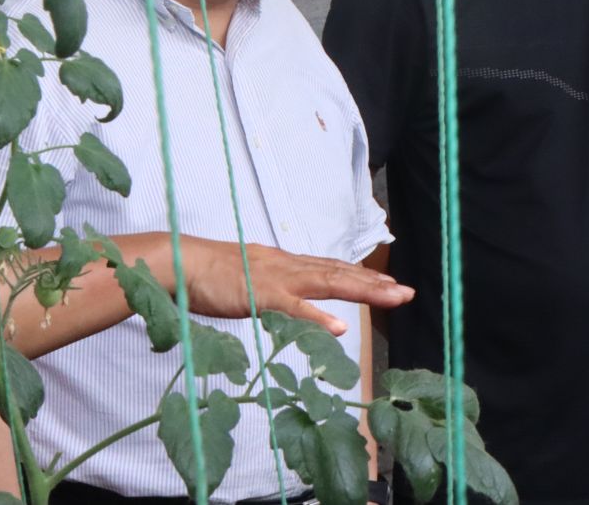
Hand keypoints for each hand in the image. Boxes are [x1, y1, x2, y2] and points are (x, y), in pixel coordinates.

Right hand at [184, 240, 414, 334]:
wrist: (179, 262)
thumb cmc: (207, 274)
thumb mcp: (247, 278)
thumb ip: (269, 285)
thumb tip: (284, 295)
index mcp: (285, 264)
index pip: (331, 268)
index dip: (361, 276)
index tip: (388, 283)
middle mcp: (288, 266)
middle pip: (340, 273)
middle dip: (376, 284)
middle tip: (409, 293)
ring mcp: (277, 279)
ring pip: (329, 283)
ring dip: (364, 291)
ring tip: (394, 298)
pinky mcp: (261, 295)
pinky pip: (295, 308)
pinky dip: (319, 318)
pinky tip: (342, 327)